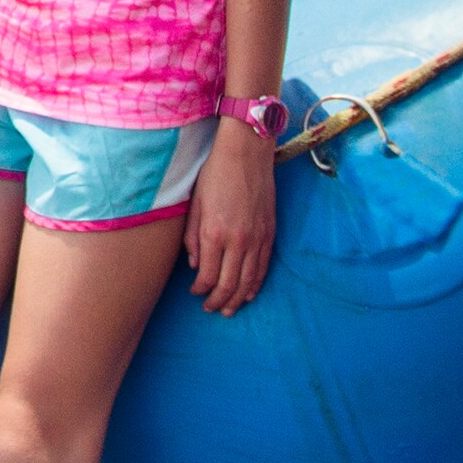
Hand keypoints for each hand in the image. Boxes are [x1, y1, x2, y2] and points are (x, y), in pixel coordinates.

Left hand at [183, 126, 274, 313]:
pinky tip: (249, 293)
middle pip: (228, 284)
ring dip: (237, 299)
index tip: (195, 293)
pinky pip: (263, 267)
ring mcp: (257, 238)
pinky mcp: (270, 233)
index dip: (200, 290)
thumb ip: (192, 237)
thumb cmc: (215, 173)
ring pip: (248, 280)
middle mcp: (237, 240)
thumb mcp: (195, 203)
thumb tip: (194, 265)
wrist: (247, 152)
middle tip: (210, 309)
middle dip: (218, 301)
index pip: (207, 276)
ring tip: (228, 310)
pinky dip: (256, 284)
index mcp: (214, 233)